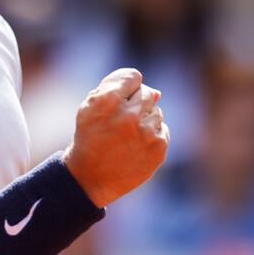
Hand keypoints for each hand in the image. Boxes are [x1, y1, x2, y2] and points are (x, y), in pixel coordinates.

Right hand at [62, 68, 169, 206]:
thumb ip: (117, 87)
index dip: (125, 88)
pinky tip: (135, 147)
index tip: (117, 102)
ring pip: (157, 112)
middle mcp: (129, 115)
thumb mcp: (90, 107)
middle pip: (147, 93)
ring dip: (144, 120)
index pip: (133, 76)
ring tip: (127, 137)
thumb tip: (157, 93)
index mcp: (108, 101)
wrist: (90, 178)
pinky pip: (163, 130)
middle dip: (135, 104)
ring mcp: (146, 133)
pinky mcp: (158, 149)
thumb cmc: (90, 137)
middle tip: (120, 123)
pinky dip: (152, 136)